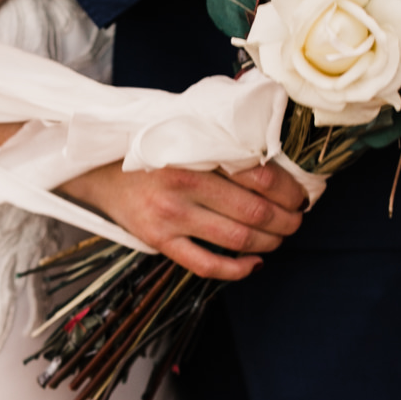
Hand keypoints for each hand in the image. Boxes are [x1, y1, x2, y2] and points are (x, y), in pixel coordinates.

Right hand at [58, 162, 308, 281]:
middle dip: (287, 220)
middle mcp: (184, 185)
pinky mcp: (160, 241)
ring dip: (270, 243)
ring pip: (238, 240)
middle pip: (255, 212)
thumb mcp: (185, 129)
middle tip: (298, 219)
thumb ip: (223, 137)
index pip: (259, 176)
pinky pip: (207, 265)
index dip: (289, 190)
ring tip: (280, 237)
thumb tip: (273, 145)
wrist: (99, 169)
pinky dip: (238, 269)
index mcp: (195, 153)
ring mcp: (171, 217)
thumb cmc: (151, 148)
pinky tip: (253, 263)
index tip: (300, 195)